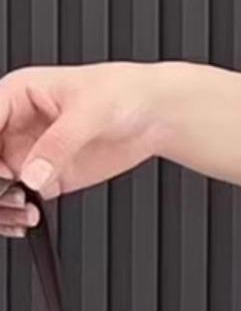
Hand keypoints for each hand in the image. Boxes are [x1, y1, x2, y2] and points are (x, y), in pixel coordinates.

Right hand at [0, 61, 171, 232]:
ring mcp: (26, 155)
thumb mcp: (90, 111)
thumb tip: (31, 175)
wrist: (155, 114)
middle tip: (8, 195)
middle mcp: (12, 128)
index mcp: (13, 96)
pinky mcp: (42, 178)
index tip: (1, 172)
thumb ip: (59, 143)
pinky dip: (13, 217)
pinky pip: (14, 203)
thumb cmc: (123, 92)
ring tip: (22, 212)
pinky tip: (28, 219)